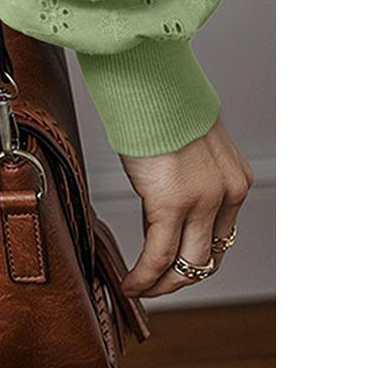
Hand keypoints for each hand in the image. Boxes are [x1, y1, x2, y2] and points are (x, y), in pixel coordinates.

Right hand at [117, 117, 250, 297]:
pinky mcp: (171, 203)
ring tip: (141, 288)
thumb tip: (165, 197)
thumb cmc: (161, 100)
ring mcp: (203, 202)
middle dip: (181, 278)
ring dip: (163, 284)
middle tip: (156, 284)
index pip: (220, 236)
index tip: (173, 264)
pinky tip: (131, 282)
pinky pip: (158, 255)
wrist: (150, 79)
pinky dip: (144, 276)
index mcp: (236, 181)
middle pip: (208, 257)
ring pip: (187, 265)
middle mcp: (227, 195)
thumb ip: (189, 175)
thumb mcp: (190, 144)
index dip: (195, 257)